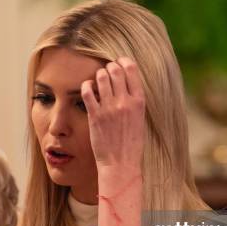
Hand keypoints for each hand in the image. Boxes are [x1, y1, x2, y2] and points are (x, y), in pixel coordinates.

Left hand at [80, 57, 145, 172]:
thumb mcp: (140, 118)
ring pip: (101, 77)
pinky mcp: (95, 115)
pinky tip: (88, 89)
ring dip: (98, 75)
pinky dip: (86, 86)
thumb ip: (134, 100)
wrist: (121, 163)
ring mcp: (109, 108)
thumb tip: (126, 83)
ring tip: (97, 81)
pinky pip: (87, 91)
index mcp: (139, 101)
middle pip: (115, 69)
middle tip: (106, 73)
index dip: (123, 62)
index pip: (131, 69)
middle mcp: (124, 102)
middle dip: (109, 67)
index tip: (119, 63)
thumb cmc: (131, 143)